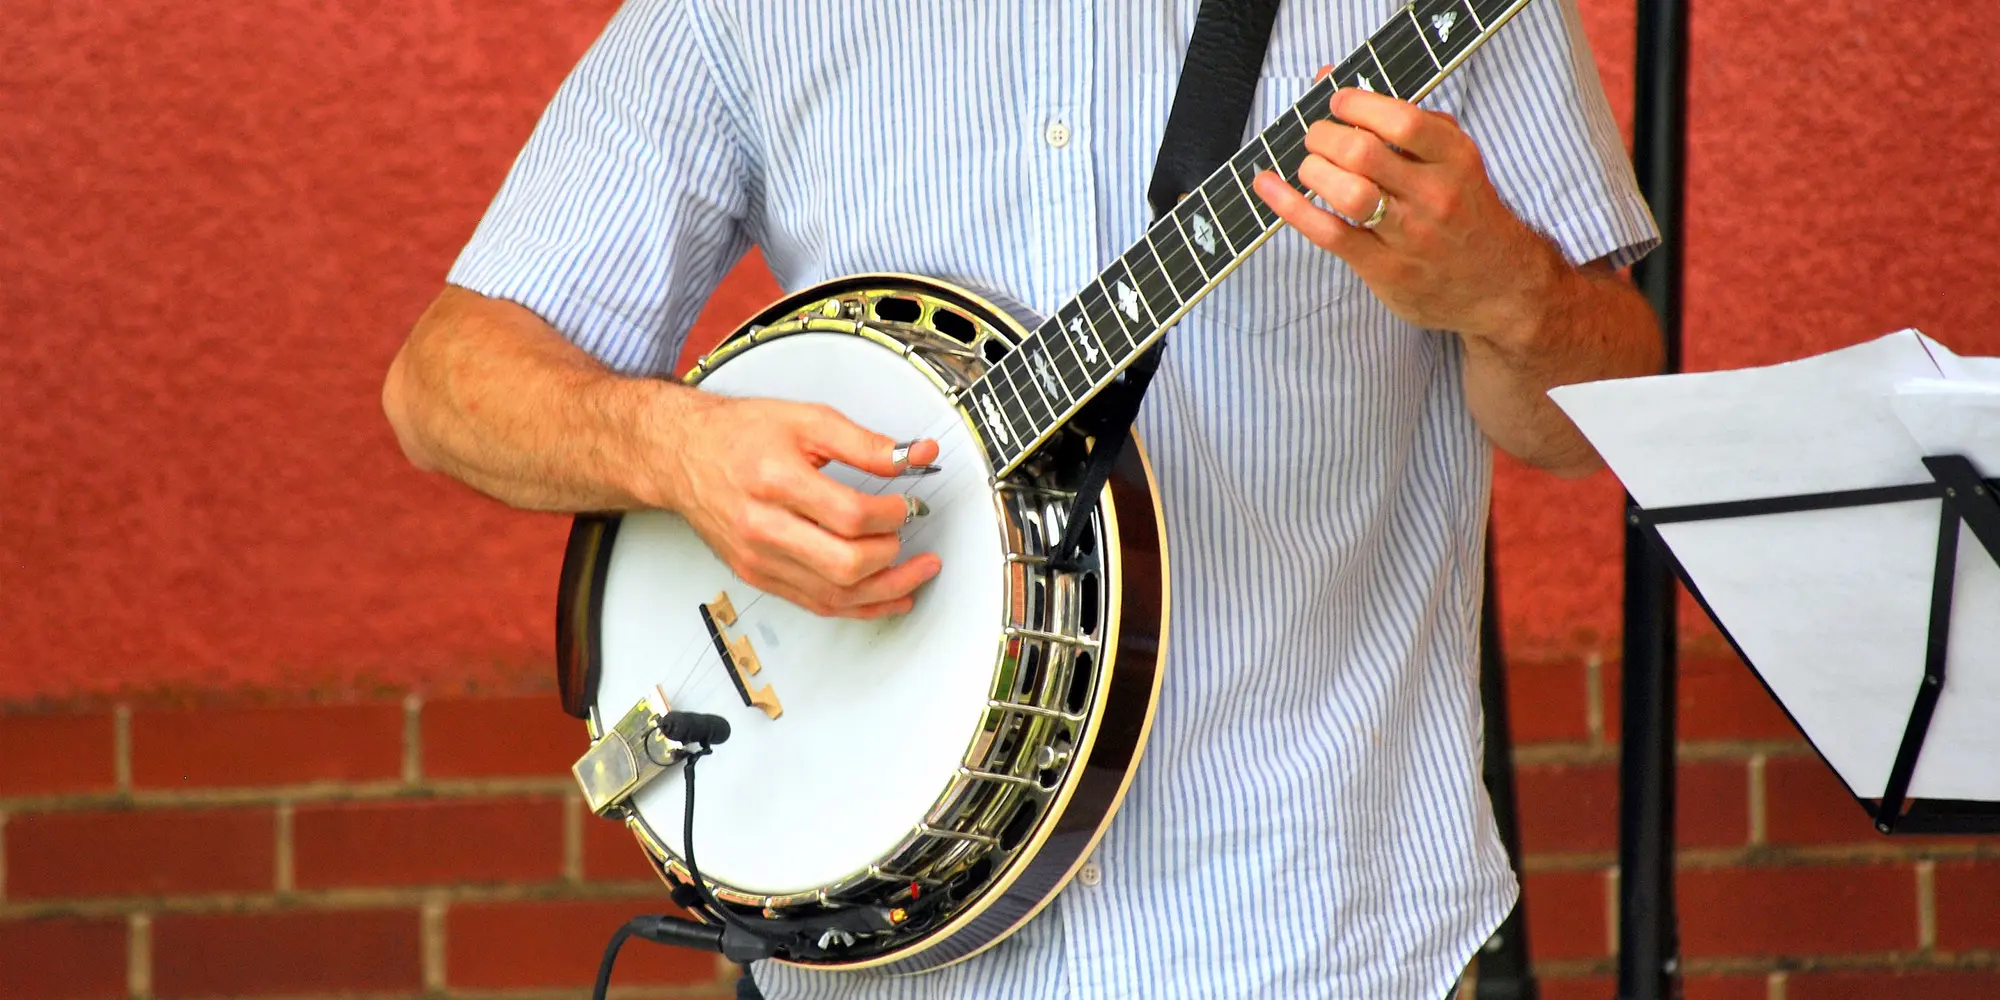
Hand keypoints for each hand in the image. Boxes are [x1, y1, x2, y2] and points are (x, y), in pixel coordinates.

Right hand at [652, 394, 941, 618]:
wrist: (683, 456)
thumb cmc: (738, 435)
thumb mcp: (806, 421)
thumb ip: (866, 443)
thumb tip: (916, 456)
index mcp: (775, 480)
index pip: (849, 515)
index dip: (892, 514)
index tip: (908, 503)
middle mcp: (763, 526)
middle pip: (844, 563)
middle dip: (892, 554)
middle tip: (911, 534)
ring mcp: (759, 558)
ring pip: (834, 594)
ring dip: (886, 590)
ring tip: (916, 574)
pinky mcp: (758, 576)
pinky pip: (816, 604)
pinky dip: (858, 606)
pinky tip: (886, 596)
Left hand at [1252, 86, 1565, 347]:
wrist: (1500, 285)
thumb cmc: (1465, 210)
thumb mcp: (1452, 158)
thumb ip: (1403, 120)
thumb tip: (1333, 83)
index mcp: (1455, 158)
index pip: (1401, 120)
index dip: (1357, 105)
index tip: (1336, 102)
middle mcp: (1435, 195)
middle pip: (1364, 153)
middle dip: (1325, 137)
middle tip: (1316, 137)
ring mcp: (1409, 235)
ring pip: (1347, 193)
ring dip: (1313, 170)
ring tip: (1310, 166)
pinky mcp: (1384, 268)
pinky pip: (1328, 232)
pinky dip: (1290, 206)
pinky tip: (1268, 186)